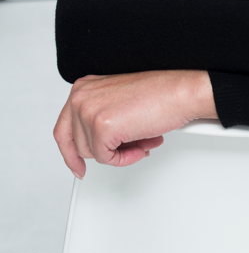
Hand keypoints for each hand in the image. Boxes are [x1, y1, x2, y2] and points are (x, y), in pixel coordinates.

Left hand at [54, 70, 217, 178]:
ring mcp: (89, 111)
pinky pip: (106, 159)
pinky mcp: (101, 127)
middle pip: (77, 144)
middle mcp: (81, 96)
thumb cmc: (159, 94)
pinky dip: (125, 158)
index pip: (64, 128)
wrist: (180, 92)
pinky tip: (142, 144)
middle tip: (131, 144)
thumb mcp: (117, 100)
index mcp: (83, 87)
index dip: (70, 152)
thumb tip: (94, 143)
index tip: (77, 165)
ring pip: (92, 153)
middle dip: (105, 150)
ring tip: (141, 139)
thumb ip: (99, 117)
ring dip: (119, 153)